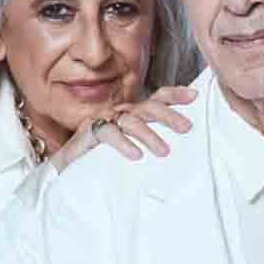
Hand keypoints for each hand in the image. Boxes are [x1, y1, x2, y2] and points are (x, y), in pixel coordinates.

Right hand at [50, 86, 195, 172]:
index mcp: (134, 113)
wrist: (67, 168)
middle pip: (149, 107)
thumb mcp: (133, 146)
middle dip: (170, 115)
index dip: (175, 95)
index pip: (157, 98)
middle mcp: (121, 113)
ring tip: (165, 152)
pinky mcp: (89, 132)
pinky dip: (124, 144)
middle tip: (188, 128)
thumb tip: (178, 150)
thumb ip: (150, 143)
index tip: (195, 96)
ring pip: (131, 121)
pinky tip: (136, 155)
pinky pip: (108, 134)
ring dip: (149, 135)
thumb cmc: (103, 157)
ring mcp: (105, 120)